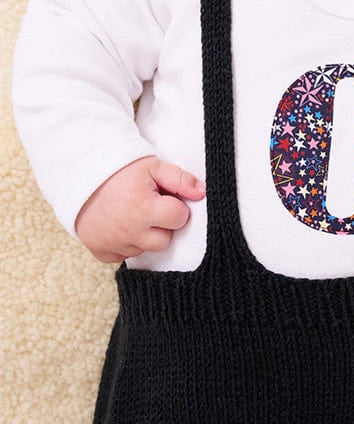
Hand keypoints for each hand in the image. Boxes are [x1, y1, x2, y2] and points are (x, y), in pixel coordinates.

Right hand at [75, 156, 205, 262]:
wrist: (81, 174)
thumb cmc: (120, 170)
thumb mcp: (153, 166)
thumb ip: (180, 179)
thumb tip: (202, 192)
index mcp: (144, 209)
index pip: (179, 218)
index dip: (176, 207)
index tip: (165, 197)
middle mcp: (129, 231)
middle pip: (165, 240)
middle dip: (163, 224)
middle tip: (150, 206)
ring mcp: (114, 244)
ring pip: (145, 250)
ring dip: (145, 235)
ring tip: (133, 213)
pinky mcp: (101, 252)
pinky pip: (124, 256)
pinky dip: (125, 244)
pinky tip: (121, 225)